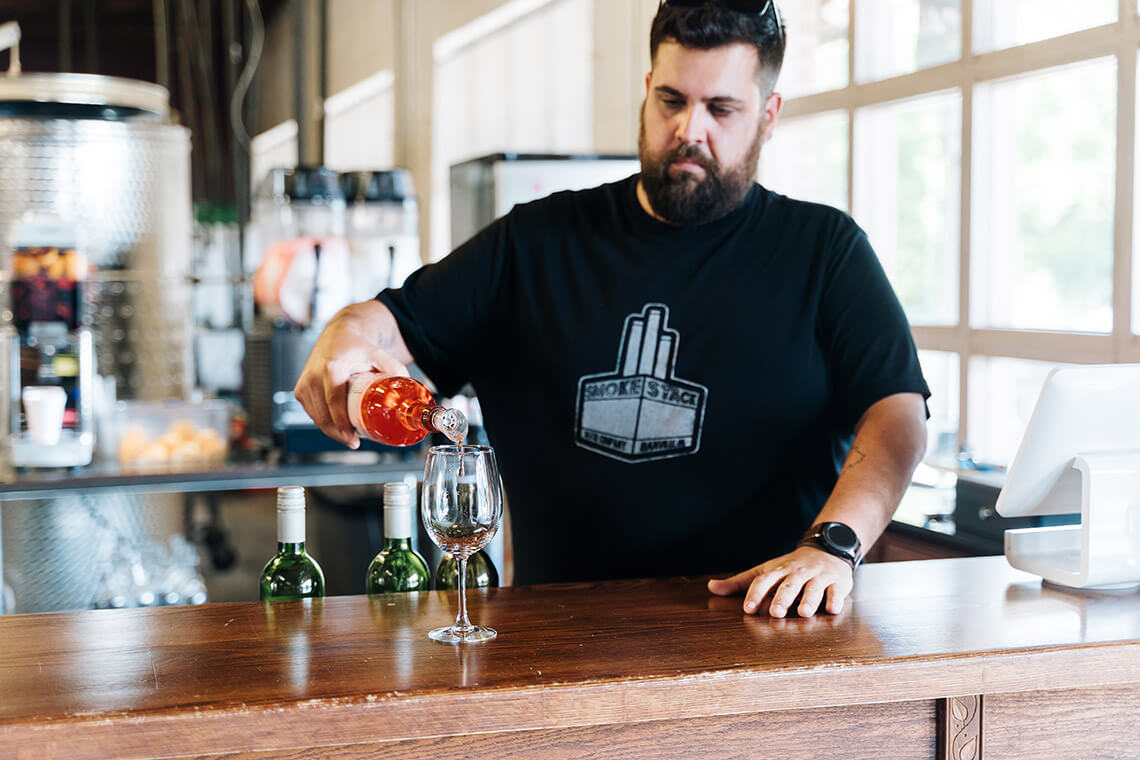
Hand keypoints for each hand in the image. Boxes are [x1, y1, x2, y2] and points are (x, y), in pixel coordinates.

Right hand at [293, 303, 408, 448]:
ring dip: (331, 429)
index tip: (352, 438)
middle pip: (323, 415)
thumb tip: (408, 389)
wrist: (337, 335)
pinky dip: (323, 421)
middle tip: (354, 442)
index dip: (342, 425)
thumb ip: (394, 368)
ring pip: (316, 417)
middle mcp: (313, 376)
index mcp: (331, 368)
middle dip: (338, 433)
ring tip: (347, 435)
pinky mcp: (300, 389)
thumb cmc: (355, 345)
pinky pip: (311, 412)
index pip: (334, 403)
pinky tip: (335, 426)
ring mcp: (304, 383)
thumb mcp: (377, 353)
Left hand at [706, 546, 853, 617]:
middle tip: (776, 613)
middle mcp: (797, 572)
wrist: (826, 549)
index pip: (764, 580)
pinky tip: (833, 609)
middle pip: (788, 585)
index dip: (756, 593)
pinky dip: (835, 599)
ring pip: (813, 588)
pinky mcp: (837, 582)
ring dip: (808, 600)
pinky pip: (836, 590)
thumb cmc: (790, 566)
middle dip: (782, 598)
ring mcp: (818, 576)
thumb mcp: (765, 570)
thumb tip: (711, 587)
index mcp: (778, 570)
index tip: (748, 608)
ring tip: (804, 613)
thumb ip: (739, 582)